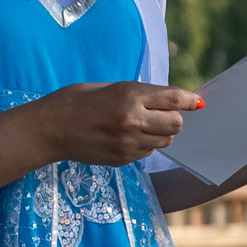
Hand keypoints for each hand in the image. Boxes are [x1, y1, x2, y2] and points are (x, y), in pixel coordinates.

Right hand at [36, 82, 205, 169]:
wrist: (50, 128)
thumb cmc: (76, 100)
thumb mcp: (109, 87)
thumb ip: (140, 94)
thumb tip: (169, 100)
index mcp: (128, 95)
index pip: (173, 99)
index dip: (188, 100)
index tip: (196, 102)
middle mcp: (132, 119)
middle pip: (175, 124)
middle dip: (175, 118)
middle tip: (163, 114)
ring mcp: (127, 142)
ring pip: (165, 141)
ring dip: (161, 133)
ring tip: (143, 125)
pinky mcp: (122, 158)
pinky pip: (147, 152)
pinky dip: (145, 144)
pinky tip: (128, 136)